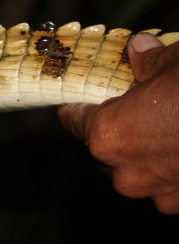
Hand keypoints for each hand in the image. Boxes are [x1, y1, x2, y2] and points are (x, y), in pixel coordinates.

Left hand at [59, 33, 178, 213]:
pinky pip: (170, 186)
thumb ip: (149, 62)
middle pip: (104, 150)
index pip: (74, 120)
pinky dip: (175, 169)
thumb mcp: (175, 64)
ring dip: (147, 153)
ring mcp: (159, 194)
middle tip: (137, 109)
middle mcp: (126, 172)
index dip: (81, 106)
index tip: (84, 99)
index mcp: (108, 135)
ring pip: (138, 171)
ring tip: (167, 127)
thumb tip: (140, 49)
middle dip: (119, 130)